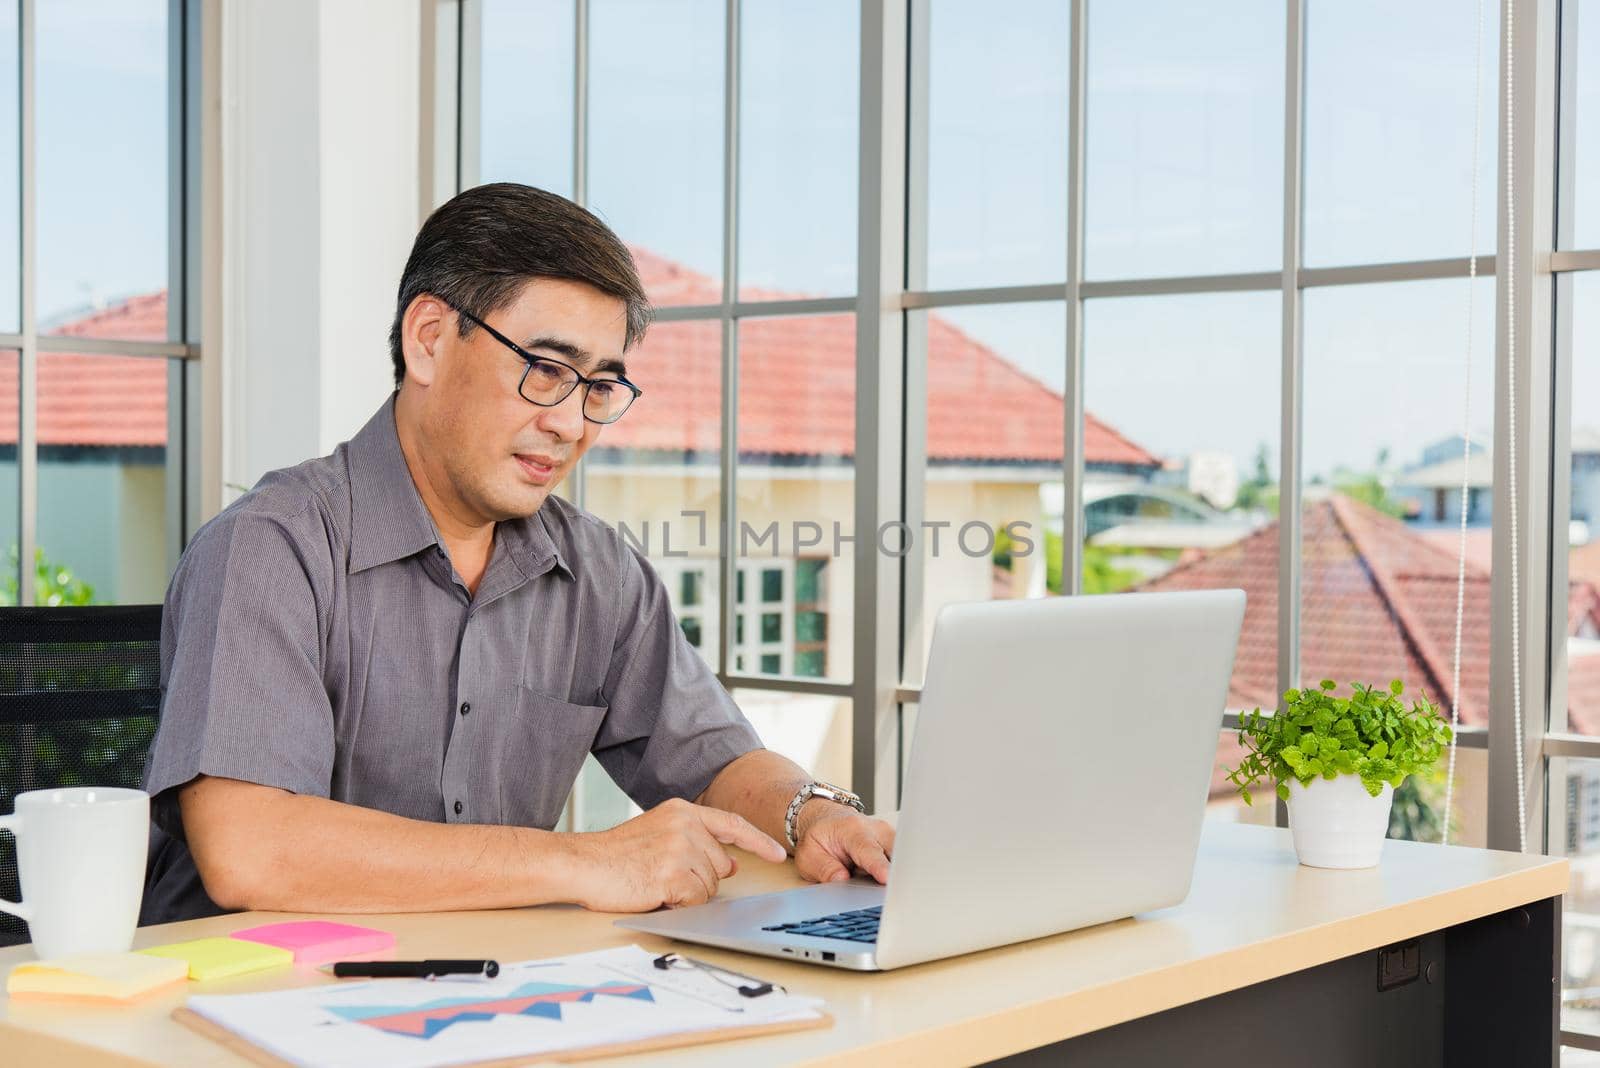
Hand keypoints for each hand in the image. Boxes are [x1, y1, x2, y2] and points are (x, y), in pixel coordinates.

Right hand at [565, 798, 786, 911]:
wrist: (582, 864)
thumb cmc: (615, 855)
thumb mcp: (659, 834)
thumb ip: (695, 842)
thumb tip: (732, 863)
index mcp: (682, 811)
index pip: (732, 824)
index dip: (758, 841)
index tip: (778, 853)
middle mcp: (685, 825)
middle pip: (721, 866)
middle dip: (700, 880)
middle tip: (665, 875)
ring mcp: (680, 848)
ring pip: (709, 888)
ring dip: (686, 894)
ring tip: (655, 882)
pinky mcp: (672, 874)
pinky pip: (695, 901)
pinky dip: (678, 905)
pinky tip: (655, 893)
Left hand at [792, 801, 894, 885]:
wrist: (826, 820)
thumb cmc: (819, 838)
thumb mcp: (809, 856)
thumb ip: (825, 869)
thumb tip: (842, 881)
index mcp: (853, 830)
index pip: (870, 851)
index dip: (879, 867)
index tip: (886, 879)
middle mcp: (876, 830)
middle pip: (895, 854)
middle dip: (895, 875)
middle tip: (889, 895)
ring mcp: (888, 836)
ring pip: (901, 860)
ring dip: (894, 877)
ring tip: (880, 888)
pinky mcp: (894, 844)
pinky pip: (900, 862)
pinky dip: (895, 874)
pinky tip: (883, 882)